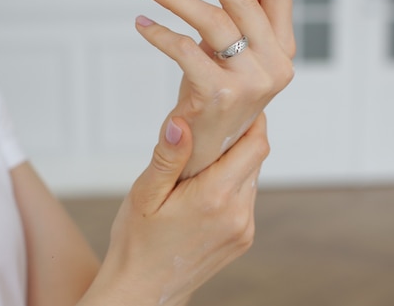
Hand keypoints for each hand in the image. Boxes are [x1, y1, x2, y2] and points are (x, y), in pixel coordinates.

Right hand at [79, 114, 269, 305]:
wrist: (143, 291)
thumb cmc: (138, 243)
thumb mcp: (145, 194)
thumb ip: (168, 157)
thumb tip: (181, 122)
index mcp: (215, 197)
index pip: (255, 145)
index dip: (253, 121)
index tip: (238, 107)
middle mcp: (238, 213)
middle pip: (256, 159)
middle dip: (240, 139)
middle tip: (213, 127)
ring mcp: (244, 228)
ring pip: (252, 178)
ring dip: (236, 163)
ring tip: (205, 160)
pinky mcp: (244, 238)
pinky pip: (247, 199)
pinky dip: (233, 185)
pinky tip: (206, 187)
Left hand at [135, 0, 294, 178]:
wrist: (209, 150)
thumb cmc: (220, 91)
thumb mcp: (237, 48)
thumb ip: (247, 10)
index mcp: (283, 46)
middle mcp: (276, 63)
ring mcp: (251, 81)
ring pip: (212, 21)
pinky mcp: (220, 94)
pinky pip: (185, 50)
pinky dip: (159, 33)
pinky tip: (142, 24)